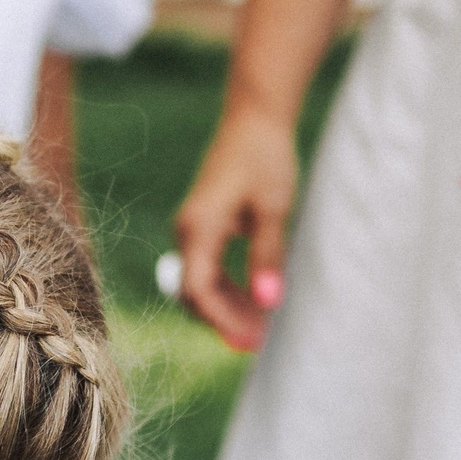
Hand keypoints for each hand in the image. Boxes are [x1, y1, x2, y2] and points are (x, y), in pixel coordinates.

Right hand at [174, 104, 300, 352]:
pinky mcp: (202, 225)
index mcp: (199, 227)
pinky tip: (254, 297)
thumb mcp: (274, 208)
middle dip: (224, 320)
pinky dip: (227, 288)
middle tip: (260, 341)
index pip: (199, 289)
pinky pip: (207, 268)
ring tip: (261, 324)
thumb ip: (267, 256)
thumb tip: (269, 302)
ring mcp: (192, 228)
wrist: (255, 119)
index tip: (253, 337)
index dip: (223, 319)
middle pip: (194, 292)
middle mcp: (187, 230)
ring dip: (227, 307)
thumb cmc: (266, 157)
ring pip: (200, 283)